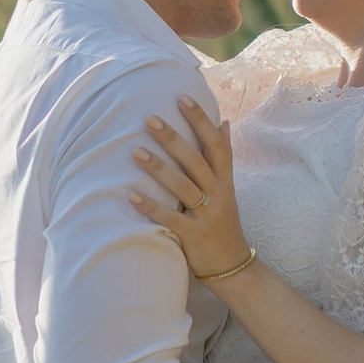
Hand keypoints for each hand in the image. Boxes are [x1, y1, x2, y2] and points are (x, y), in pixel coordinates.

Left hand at [132, 95, 251, 282]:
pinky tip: (131, 196)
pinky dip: (151, 207)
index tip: (183, 98)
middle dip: (174, 139)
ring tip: (134, 152)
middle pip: (197, 161)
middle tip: (150, 119)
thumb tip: (224, 123)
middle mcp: (218, 194)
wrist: (232, 265)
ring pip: (183, 186)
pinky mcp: (194, 235)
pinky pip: (171, 218)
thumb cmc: (222, 221)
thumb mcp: (228, 188)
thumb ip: (223, 157)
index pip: (216, 144)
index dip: (201, 121)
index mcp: (224, 180)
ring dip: (158, 168)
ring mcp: (207, 215)